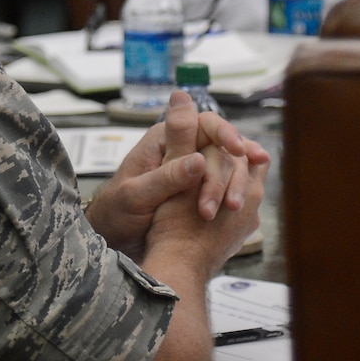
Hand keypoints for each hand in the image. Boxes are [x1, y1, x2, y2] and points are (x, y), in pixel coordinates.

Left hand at [84, 92, 267, 257]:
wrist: (113, 237)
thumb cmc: (116, 212)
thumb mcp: (136, 195)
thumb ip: (167, 177)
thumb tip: (200, 160)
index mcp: (164, 140)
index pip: (202, 123)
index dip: (224, 133)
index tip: (238, 149)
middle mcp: (182, 149)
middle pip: (219, 148)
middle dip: (228, 173)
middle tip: (230, 203)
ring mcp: (193, 168)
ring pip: (227, 166)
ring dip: (236, 184)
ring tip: (236, 208)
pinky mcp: (199, 187)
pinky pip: (226, 182)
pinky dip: (238, 189)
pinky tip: (246, 200)